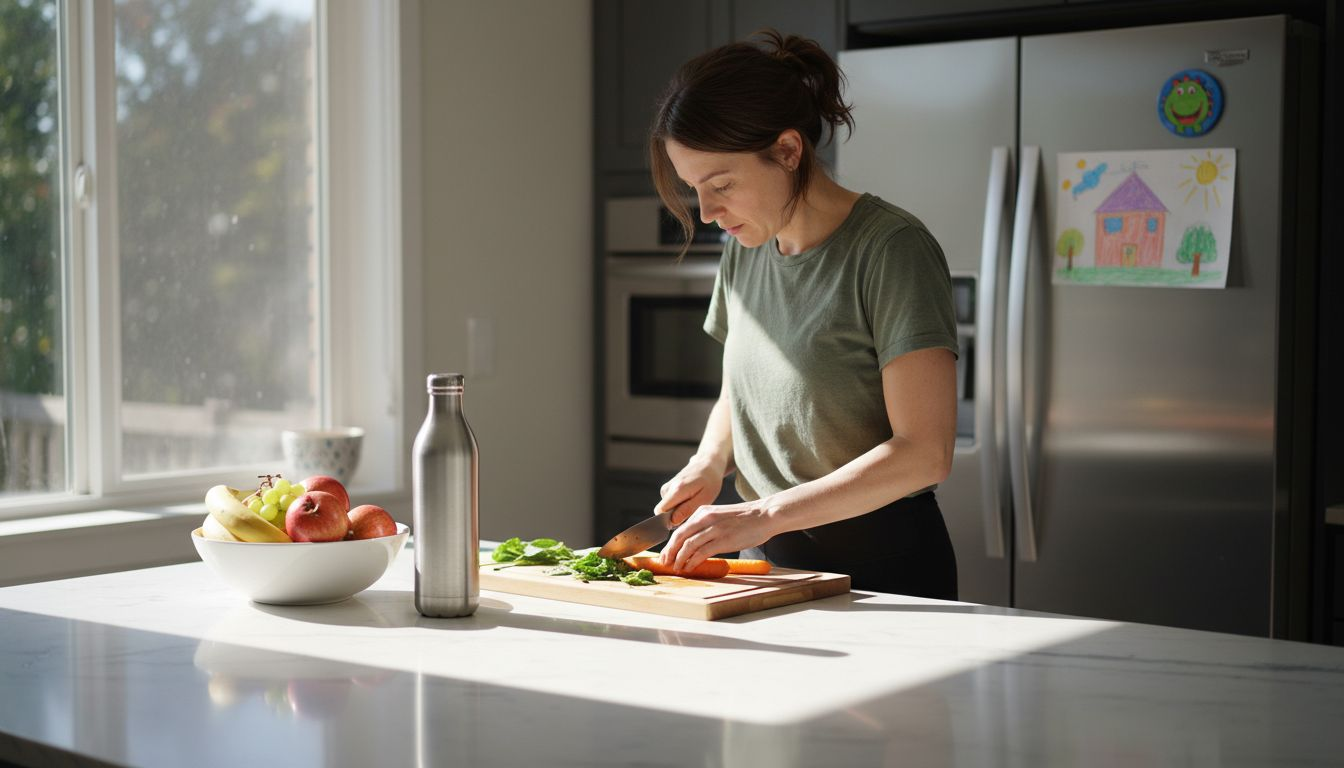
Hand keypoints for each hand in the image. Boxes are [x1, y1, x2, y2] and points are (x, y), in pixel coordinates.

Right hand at [653, 456, 725, 525]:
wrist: (708, 464)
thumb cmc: (710, 482)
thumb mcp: (704, 499)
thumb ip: (686, 510)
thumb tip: (671, 522)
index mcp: (677, 490)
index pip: (660, 512)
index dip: (668, 521)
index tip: (682, 521)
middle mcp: (668, 488)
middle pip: (662, 512)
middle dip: (674, 517)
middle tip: (691, 511)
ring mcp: (666, 487)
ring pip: (666, 508)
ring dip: (678, 510)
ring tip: (692, 502)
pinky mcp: (668, 488)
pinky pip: (669, 503)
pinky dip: (678, 505)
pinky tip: (689, 498)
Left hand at [660, 499, 778, 572]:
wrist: (764, 515)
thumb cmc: (745, 519)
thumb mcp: (720, 516)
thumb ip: (706, 526)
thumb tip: (694, 542)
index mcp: (703, 512)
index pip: (680, 529)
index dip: (670, 544)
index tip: (666, 554)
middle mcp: (705, 518)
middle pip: (679, 537)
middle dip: (670, 552)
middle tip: (665, 563)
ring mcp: (714, 529)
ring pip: (688, 545)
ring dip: (680, 559)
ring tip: (677, 568)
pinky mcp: (723, 540)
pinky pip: (702, 552)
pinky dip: (693, 561)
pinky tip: (690, 567)